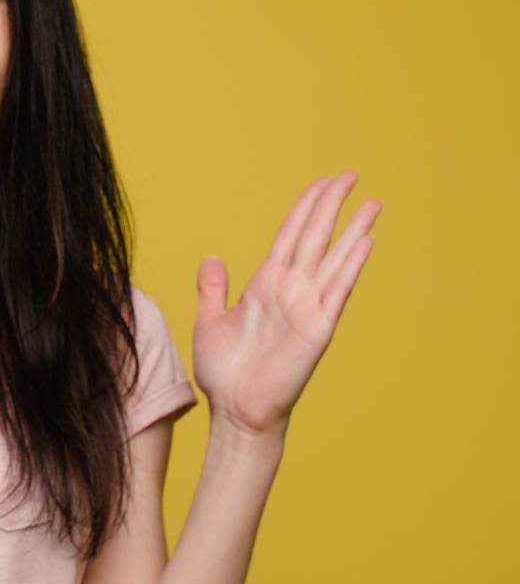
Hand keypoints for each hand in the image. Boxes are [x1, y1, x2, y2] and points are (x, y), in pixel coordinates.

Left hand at [192, 171, 380, 437]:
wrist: (234, 409)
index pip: (291, 234)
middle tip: (351, 174)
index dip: (306, 206)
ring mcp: (307, 306)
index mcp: (266, 283)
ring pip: (333, 257)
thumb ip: (212, 288)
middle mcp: (290, 289)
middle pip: (315, 236)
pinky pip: (337, 289)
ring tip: (373, 202)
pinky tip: (366, 240)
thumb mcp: (210, 319)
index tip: (323, 182)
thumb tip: (212, 258)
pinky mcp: (318, 328)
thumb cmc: (224, 370)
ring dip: (354, 230)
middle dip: (331, 204)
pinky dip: (351, 264)